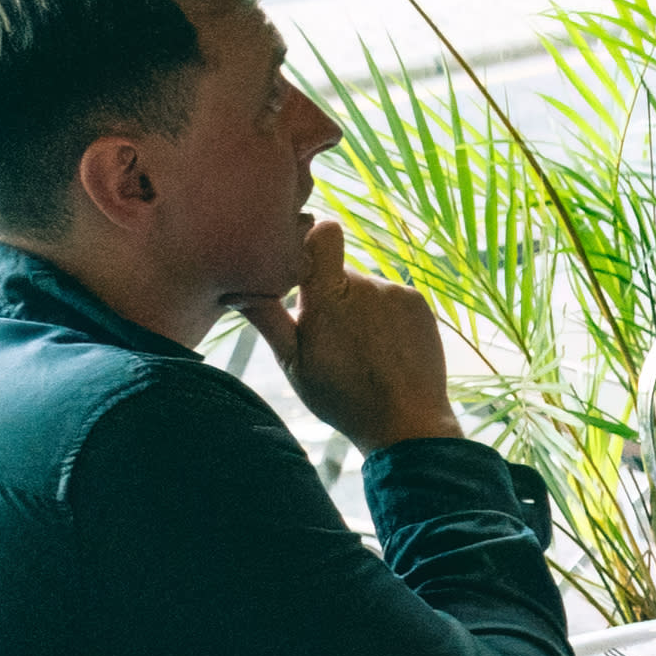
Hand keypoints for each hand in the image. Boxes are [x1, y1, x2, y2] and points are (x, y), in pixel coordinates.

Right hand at [246, 221, 458, 452]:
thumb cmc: (341, 396)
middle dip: (326, 293)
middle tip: (324, 334)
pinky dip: (383, 315)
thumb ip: (266, 318)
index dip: (311, 239)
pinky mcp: (419, 303)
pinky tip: (381, 348)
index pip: (323, 234)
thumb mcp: (292, 362)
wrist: (406, 422)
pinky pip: (391, 297)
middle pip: (337, 271)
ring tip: (356, 349)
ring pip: (364, 287)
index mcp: (329, 297)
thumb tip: (236, 287)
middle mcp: (368, 285)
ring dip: (356, 307)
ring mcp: (397, 293)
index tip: (301, 262)